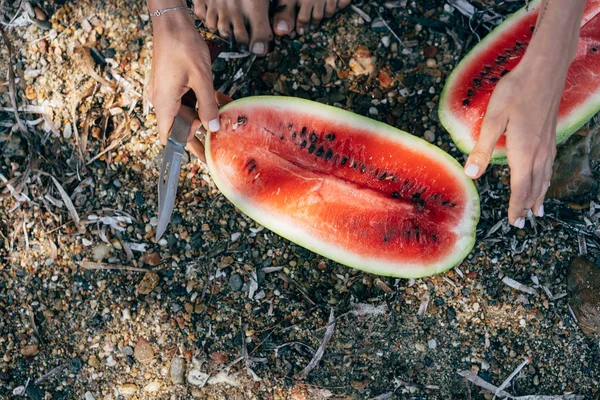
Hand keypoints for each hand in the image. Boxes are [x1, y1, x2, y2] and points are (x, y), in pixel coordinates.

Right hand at [147, 3, 218, 159]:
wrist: (172, 21)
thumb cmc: (182, 46)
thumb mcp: (201, 79)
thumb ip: (208, 105)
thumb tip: (213, 127)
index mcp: (164, 103)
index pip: (169, 137)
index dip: (186, 148)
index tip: (204, 156)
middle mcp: (162, 100)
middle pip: (181, 126)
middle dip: (202, 132)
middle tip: (222, 140)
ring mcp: (167, 92)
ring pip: (187, 112)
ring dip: (206, 115)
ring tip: (225, 120)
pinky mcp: (173, 84)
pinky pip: (188, 99)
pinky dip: (203, 102)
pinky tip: (221, 102)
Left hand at [463, 59, 561, 227]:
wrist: (544, 69)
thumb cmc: (516, 91)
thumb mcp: (493, 119)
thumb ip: (482, 149)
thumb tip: (471, 174)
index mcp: (523, 152)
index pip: (520, 188)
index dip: (516, 207)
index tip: (514, 223)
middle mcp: (539, 153)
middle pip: (534, 187)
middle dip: (528, 206)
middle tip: (524, 224)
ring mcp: (548, 144)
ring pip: (544, 178)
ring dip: (539, 196)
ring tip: (537, 211)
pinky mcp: (550, 136)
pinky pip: (549, 166)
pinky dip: (546, 180)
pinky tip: (543, 180)